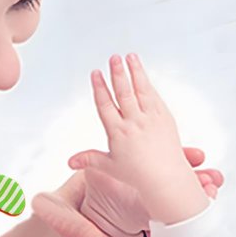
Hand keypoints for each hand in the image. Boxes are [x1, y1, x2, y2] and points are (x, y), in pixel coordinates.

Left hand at [32, 148, 221, 236]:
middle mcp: (121, 183)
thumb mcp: (57, 219)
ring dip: (189, 200)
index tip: (194, 158)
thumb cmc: (48, 219)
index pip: (139, 162)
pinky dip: (176, 228)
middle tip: (214, 181)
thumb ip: (79, 232)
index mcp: (103, 172)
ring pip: (165, 199)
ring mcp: (130, 203)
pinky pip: (160, 223)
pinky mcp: (135, 223)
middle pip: (159, 177)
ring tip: (212, 197)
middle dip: (189, 179)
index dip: (167, 159)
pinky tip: (191, 235)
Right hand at [70, 54, 208, 224]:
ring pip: (141, 90)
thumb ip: (89, 159)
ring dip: (135, 72)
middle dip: (117, 73)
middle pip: (124, 93)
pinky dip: (148, 84)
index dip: (100, 88)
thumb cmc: (137, 175)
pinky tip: (143, 74)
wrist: (166, 180)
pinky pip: (155, 97)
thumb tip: (69, 162)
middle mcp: (134, 123)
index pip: (106, 105)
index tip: (96, 73)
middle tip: (113, 58)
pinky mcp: (165, 118)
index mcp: (118, 133)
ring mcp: (151, 119)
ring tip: (130, 56)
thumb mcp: (109, 166)